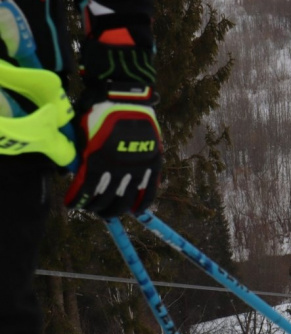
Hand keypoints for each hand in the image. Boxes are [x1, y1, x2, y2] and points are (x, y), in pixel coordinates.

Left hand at [65, 85, 161, 217]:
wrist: (125, 96)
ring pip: (125, 199)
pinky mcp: (152, 163)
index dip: (77, 201)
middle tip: (92, 209)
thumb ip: (77, 155)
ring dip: (115, 209)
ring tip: (109, 211)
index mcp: (95, 160)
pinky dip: (142, 203)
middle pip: (105, 200)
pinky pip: (149, 190)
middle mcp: (116, 168)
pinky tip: (135, 211)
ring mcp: (136, 167)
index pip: (85, 191)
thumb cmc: (98, 111)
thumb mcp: (80, 132)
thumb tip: (70, 173)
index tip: (71, 204)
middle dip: (96, 208)